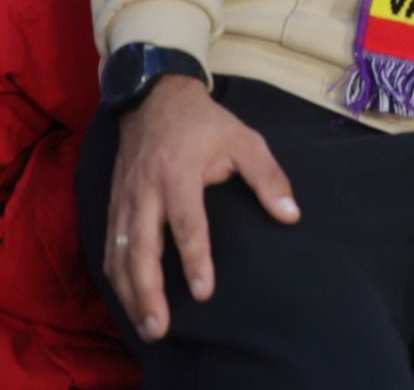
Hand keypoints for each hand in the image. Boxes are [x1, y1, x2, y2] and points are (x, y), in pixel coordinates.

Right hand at [104, 76, 299, 341]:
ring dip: (129, 292)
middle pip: (141, 249)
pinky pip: (110, 247)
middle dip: (148, 291)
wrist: (154, 99)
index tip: (203, 291)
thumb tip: (290, 215)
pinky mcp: (113, 205)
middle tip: (161, 326)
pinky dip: (116, 277)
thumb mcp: (245, 139)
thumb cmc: (205, 124)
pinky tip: (128, 298)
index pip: (187, 223)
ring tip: (147, 324)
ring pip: (120, 254)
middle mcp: (146, 191)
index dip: (195, 259)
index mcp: (179, 173)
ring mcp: (124, 199)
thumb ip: (268, 177)